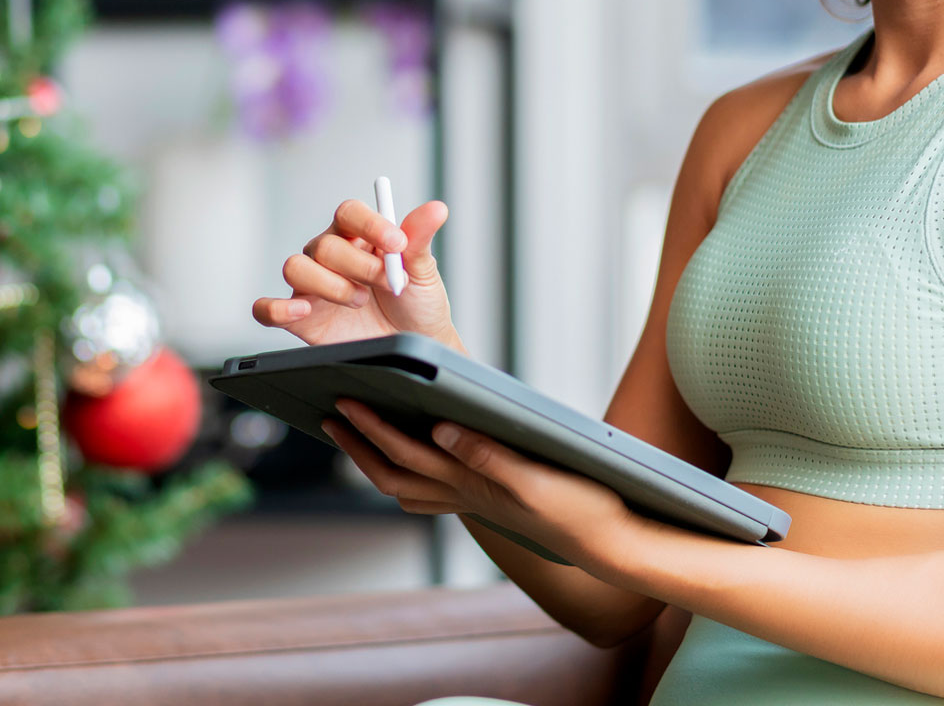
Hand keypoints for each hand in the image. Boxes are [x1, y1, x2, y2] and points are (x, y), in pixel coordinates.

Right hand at [252, 198, 458, 348]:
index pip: (349, 213)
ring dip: (330, 286)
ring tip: (360, 302)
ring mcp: (312, 286)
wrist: (415, 346)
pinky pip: (267, 308)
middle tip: (389, 284)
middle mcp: (330, 256)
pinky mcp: (300, 319)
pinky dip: (276, 308)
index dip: (368, 224)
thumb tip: (436, 209)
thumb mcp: (424, 271)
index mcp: (359, 236)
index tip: (396, 243)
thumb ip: (419, 240)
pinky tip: (302, 311)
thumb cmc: (417, 304)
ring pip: (295, 267)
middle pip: (325, 245)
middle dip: (360, 266)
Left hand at [321, 396, 646, 569]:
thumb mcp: (535, 478)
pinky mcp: (490, 501)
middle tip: (332, 414)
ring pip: (409, 487)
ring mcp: (475, 502)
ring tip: (357, 434)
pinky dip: (411, 473)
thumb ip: (487, 454)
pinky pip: (435, 491)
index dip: (371, 428)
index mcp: (471, 485)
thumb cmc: (581, 509)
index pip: (406, 454)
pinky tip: (413, 456)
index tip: (344, 401)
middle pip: (393, 475)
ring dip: (376, 462)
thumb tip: (439, 428)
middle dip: (358, 446)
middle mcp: (465, 496)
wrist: (611, 544)